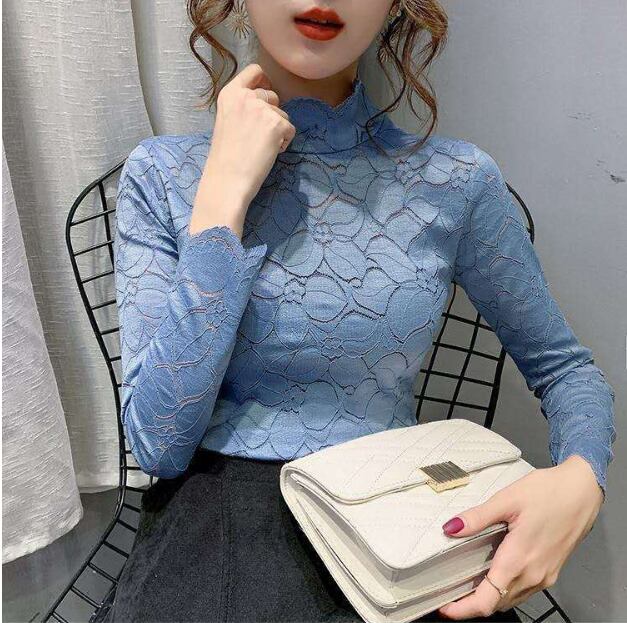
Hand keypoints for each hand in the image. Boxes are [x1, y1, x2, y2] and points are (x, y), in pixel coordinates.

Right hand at [190, 63, 295, 236]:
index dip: (264, 82)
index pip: (255, 71)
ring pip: (282, 114)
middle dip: (271, 113)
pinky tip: (270, 152)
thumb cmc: (225, 156)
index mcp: (230, 93)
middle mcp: (246, 96)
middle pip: (272, 95)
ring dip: (278, 129)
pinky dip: (285, 141)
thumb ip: (242, 107)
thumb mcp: (227, 120)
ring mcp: (262, 109)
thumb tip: (265, 103)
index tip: (265, 94)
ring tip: (261, 147)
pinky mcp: (277, 124)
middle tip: (259, 135)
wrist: (227, 178)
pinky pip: (291, 129)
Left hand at [437, 455, 603, 619]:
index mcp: (519, 559)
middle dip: (472, 603)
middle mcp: (533, 574)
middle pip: (497, 603)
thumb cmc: (550, 492)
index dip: (464, 609)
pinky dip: (505, 590)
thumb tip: (451, 528)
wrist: (582, 491)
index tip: (446, 608)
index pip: (487, 600)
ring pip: (511, 599)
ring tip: (467, 584)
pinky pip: (524, 590)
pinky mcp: (551, 571)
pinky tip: (494, 572)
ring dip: (489, 597)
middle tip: (450, 592)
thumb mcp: (507, 499)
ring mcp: (545, 575)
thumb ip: (478, 517)